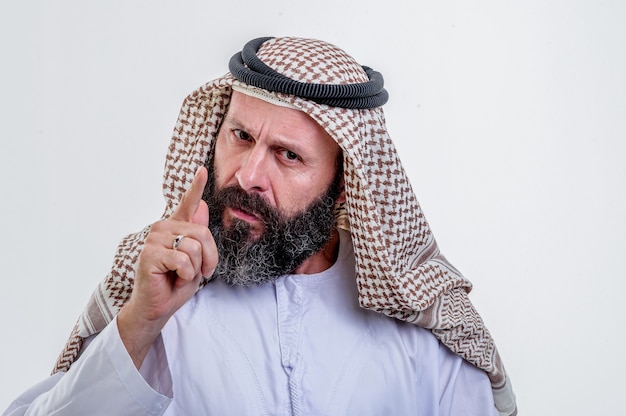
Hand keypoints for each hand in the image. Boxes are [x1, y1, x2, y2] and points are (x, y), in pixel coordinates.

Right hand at [118, 167, 217, 367]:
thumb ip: (199, 237)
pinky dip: (185, 275)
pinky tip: (173, 279)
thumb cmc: (175, 285)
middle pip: (202, 233)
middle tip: (198, 273)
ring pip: (194, 246)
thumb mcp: (196, 261)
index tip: (202, 170)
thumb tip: (202, 206)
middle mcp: (163, 228)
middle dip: (208, 257)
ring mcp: (154, 239)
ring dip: (195, 268)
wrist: (157, 308)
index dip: (196, 187)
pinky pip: (183, 260)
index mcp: (176, 228)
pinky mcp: (150, 254)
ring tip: (181, 276)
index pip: (188, 204)